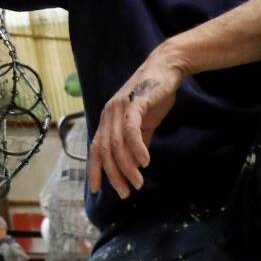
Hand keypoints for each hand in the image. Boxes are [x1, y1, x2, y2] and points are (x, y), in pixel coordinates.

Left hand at [89, 47, 186, 199]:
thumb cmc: (154, 95)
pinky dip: (137, 148)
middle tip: (125, 192)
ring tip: (138, 182)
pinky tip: (145, 162)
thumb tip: (136, 164)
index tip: (99, 190)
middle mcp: (109, 114)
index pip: (96, 148)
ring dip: (127, 167)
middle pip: (106, 151)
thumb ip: (137, 142)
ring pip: (118, 144)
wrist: (166, 68)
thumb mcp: (144, 123)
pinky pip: (131, 130)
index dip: (95, 169)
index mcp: (108, 119)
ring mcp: (120, 108)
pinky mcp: (134, 103)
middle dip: (114, 175)